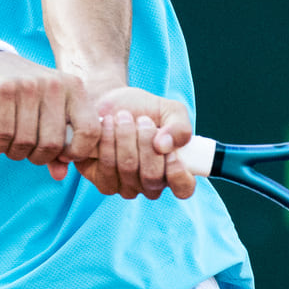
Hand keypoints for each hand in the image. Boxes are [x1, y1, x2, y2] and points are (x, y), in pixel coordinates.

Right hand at [0, 52, 101, 168]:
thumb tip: (60, 175)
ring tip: (10, 146)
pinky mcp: (2, 90)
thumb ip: (57, 144)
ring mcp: (27, 85)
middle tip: (27, 153)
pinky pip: (5, 135)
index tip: (61, 155)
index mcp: (74, 87)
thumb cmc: (22, 94)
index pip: (90, 130)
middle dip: (37, 158)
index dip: (77, 152)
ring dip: (15, 153)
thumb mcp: (46, 112)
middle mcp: (54, 84)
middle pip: (53, 143)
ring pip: (26, 142)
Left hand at [63, 87, 197, 200]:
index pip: (184, 188)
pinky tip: (107, 126)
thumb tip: (165, 146)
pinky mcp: (104, 182)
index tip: (171, 152)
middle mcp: (152, 184)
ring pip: (128, 170)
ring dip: (126, 138)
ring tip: (122, 117)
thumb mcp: (170, 110)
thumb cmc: (143, 109)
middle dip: (146, 143)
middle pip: (152, 177)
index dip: (178, 174)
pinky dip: (108, 143)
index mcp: (174, 170)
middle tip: (142, 119)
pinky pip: (107, 169)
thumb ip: (180, 128)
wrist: (106, 101)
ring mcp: (128, 187)